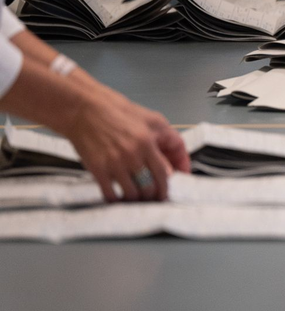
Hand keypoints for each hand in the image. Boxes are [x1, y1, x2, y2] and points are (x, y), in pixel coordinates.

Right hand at [53, 89, 189, 201]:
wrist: (84, 110)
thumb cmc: (119, 112)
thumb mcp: (152, 120)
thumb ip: (168, 140)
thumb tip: (174, 165)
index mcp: (148, 142)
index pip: (164, 173)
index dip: (168, 186)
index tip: (168, 191)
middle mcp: (132, 155)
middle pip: (150, 187)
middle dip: (154, 195)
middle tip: (154, 197)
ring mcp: (114, 163)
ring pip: (132, 194)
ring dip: (138, 199)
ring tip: (139, 198)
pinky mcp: (97, 169)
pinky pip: (110, 194)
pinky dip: (117, 200)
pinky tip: (120, 198)